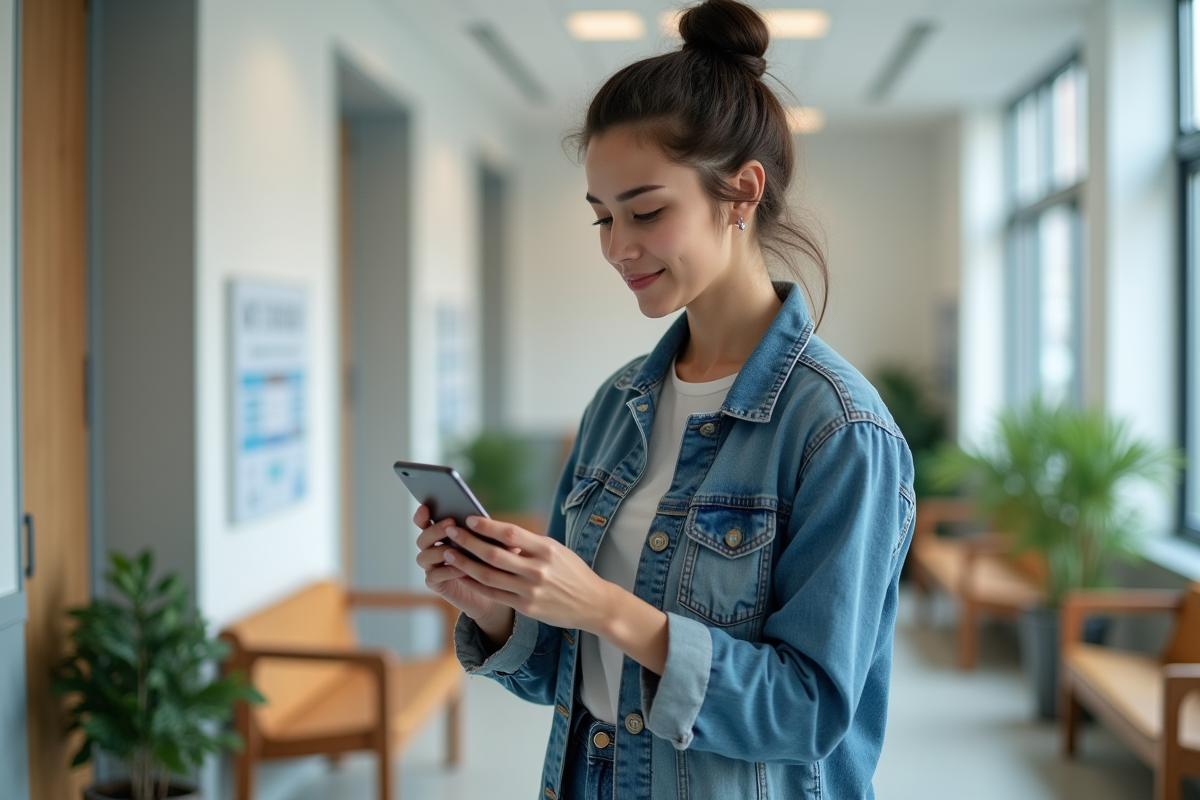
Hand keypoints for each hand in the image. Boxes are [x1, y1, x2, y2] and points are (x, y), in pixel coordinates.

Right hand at [413, 505, 511, 625]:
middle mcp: (432, 549)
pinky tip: (461, 569)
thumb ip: (486, 533)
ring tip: (456, 548)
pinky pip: (434, 575)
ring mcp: (432, 566)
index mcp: (441, 534)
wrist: (492, 589)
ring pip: (424, 556)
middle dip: (435, 530)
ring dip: (439, 551)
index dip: (421, 515)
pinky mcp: (436, 583)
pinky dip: (448, 570)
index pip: (424, 522)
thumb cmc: (490, 561)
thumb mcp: (491, 544)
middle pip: (423, 538)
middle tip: (450, 525)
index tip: (426, 508)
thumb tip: (490, 522)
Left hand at [440, 515, 615, 633]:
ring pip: (488, 576)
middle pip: (494, 554)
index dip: (487, 526)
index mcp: (547, 550)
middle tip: (449, 531)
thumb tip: (497, 532)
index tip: (469, 518)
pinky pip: (493, 594)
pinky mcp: (526, 607)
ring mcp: (530, 591)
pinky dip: (475, 584)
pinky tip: (461, 575)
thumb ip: (530, 544)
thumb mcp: (557, 551)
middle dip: (467, 542)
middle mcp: (538, 570)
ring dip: (464, 563)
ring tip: (448, 553)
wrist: (593, 604)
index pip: (511, 533)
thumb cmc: (573, 572)